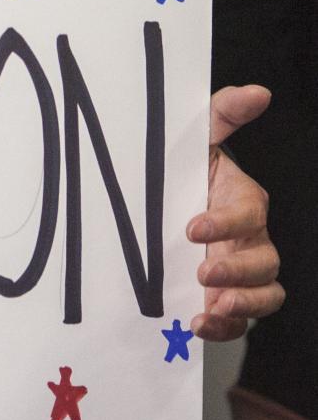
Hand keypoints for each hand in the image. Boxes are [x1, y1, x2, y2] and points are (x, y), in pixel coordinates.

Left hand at [192, 84, 283, 340]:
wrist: (154, 209)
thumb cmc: (178, 172)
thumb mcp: (193, 141)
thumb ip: (220, 115)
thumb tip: (258, 91)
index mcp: (243, 202)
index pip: (249, 213)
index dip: (226, 222)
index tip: (192, 228)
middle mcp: (250, 240)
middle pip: (266, 262)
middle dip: (238, 270)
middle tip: (204, 275)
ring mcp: (241, 274)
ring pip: (264, 296)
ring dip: (242, 305)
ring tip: (211, 308)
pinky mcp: (225, 300)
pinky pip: (238, 322)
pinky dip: (224, 328)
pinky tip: (198, 327)